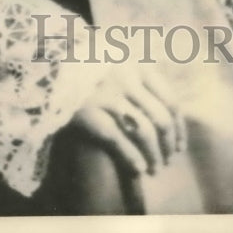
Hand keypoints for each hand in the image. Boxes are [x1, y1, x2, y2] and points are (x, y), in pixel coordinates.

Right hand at [69, 65, 185, 178]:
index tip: (179, 146)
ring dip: (153, 155)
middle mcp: (127, 80)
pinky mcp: (88, 112)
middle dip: (168, 145)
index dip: (179, 128)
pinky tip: (138, 169)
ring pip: (143, 131)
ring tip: (154, 169)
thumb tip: (169, 114)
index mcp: (138, 67)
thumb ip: (142, 80)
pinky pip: (117, 139)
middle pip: (160, 119)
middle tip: (168, 161)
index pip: (170, 101)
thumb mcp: (121, 62)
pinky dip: (131, 157)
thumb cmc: (91, 66)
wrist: (53, 63)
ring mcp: (108, 95)